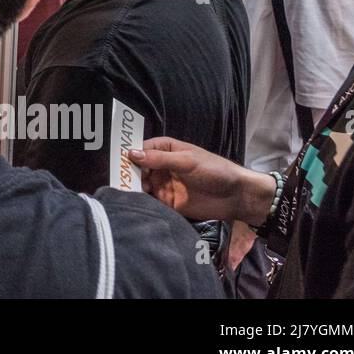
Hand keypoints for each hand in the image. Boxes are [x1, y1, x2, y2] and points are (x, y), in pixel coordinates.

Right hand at [130, 138, 272, 223]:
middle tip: (119, 181)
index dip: (129, 155)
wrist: (236, 196)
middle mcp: (161, 166)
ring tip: (124, 194)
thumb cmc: (214, 170)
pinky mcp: (168, 202)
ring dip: (134, 189)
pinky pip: (151, 201)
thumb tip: (131, 154)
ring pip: (142, 185)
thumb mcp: (187, 161)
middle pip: (138, 169)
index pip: (141, 150)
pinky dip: (143, 202)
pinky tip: (135, 204)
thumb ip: (159, 159)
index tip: (117, 163)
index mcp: (165, 149)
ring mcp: (164, 184)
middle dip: (129, 174)